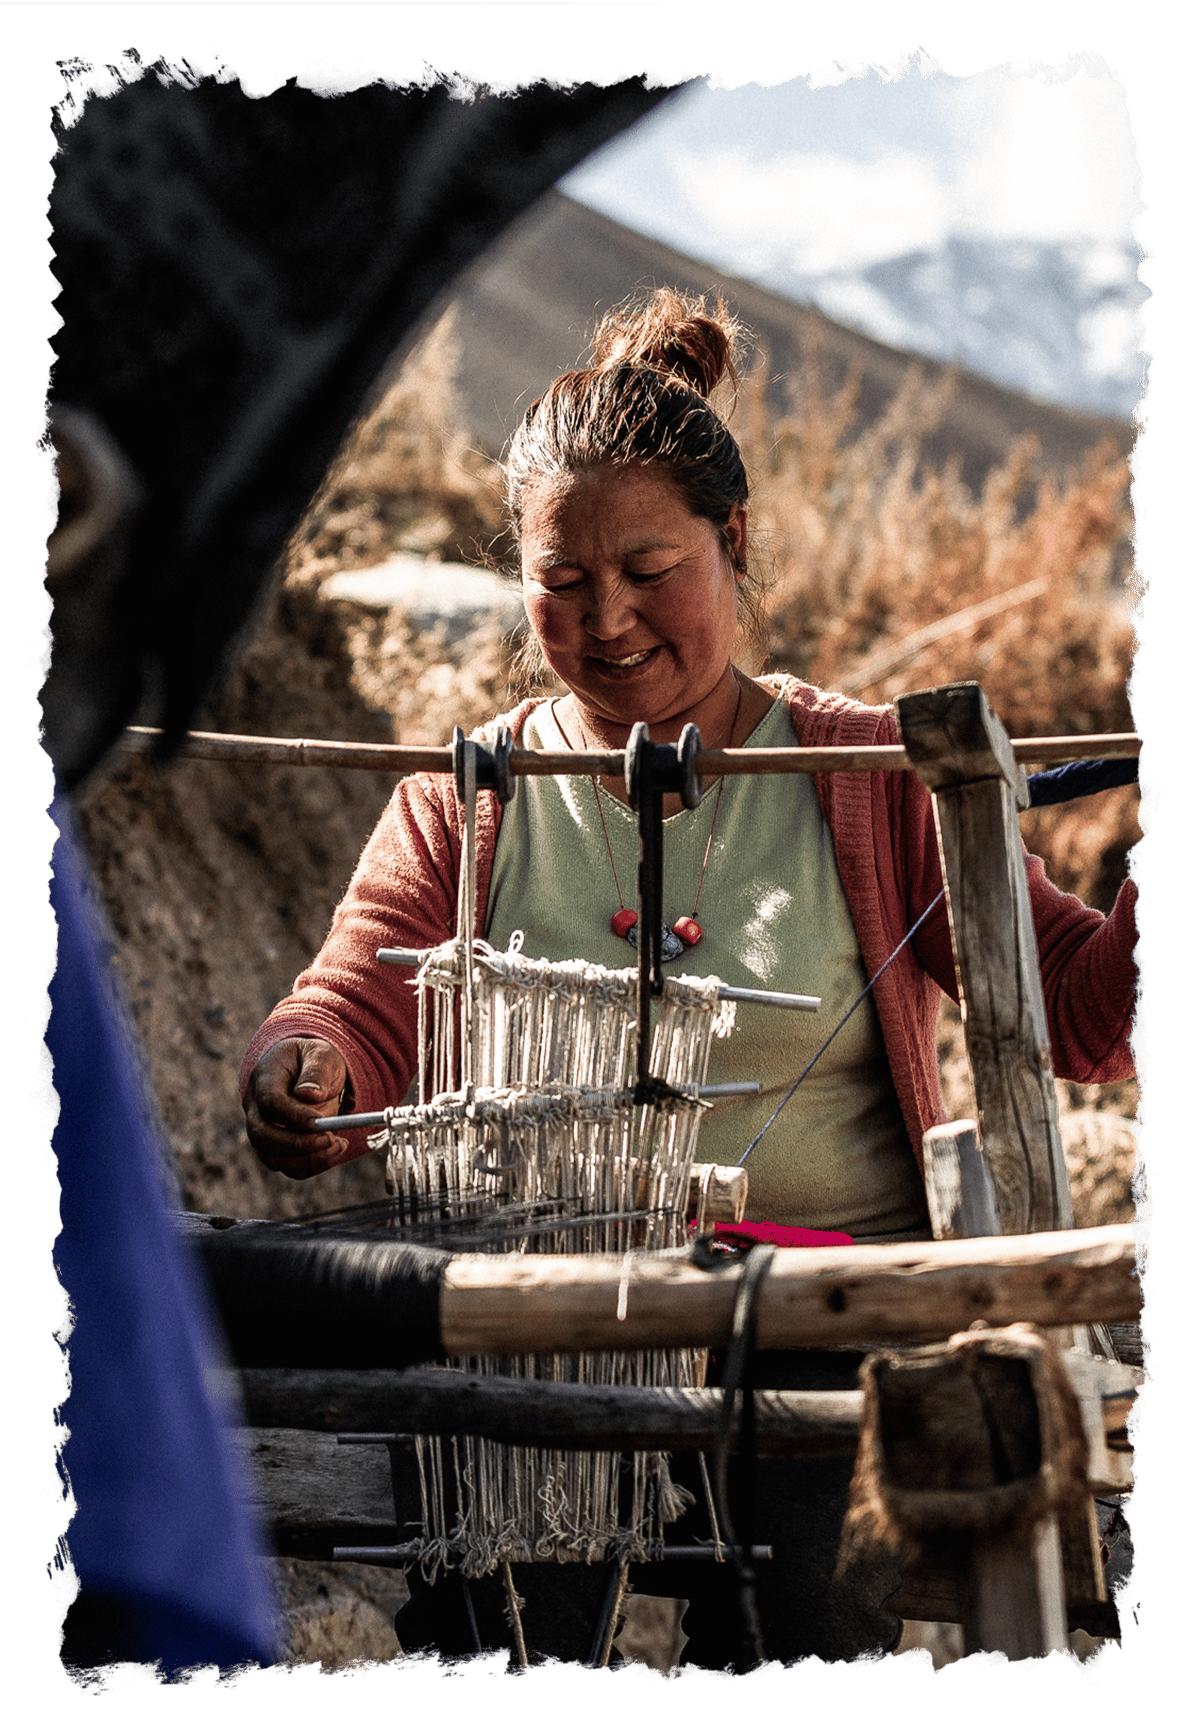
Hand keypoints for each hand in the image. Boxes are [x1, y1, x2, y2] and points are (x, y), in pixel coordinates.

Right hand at [243, 1037, 352, 1178]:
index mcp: (264, 1078)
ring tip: (339, 1145)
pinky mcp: (274, 1148)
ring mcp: (262, 1130)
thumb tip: (309, 1096)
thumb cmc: (314, 1060)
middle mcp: (255, 1107)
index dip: (293, 1116)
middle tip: (330, 1140)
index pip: (269, 1102)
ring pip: (271, 1157)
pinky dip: (312, 1165)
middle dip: (297, 1143)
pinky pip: (287, 1166)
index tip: (320, 1122)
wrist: (310, 1070)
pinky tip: (335, 1151)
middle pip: (261, 1135)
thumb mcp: (321, 1055)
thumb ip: (316, 1072)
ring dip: (306, 1159)